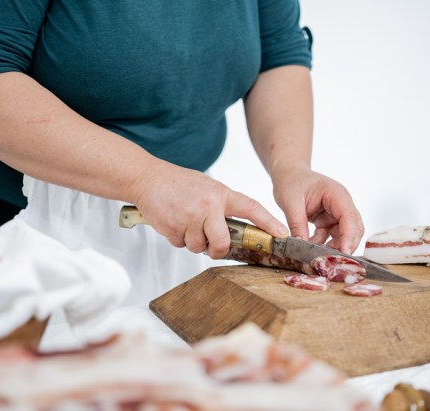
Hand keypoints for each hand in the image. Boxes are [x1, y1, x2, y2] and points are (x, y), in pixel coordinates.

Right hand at [128, 161, 288, 258]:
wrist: (147, 178)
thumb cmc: (177, 183)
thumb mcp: (207, 188)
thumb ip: (221, 206)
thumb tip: (234, 230)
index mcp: (220, 194)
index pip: (251, 209)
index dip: (269, 223)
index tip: (282, 234)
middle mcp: (208, 206)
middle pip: (223, 243)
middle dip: (218, 249)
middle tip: (212, 245)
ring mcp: (190, 218)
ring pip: (200, 247)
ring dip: (193, 242)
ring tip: (185, 222)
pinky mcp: (174, 228)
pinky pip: (182, 245)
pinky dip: (178, 238)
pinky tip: (174, 222)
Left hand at [271, 165, 363, 253]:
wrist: (287, 173)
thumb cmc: (290, 181)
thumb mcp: (290, 202)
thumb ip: (297, 224)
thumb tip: (301, 247)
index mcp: (337, 195)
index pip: (350, 217)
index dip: (348, 236)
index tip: (343, 253)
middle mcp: (341, 204)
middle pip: (353, 229)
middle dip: (344, 245)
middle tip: (331, 261)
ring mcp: (336, 213)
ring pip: (343, 235)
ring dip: (333, 247)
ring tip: (317, 256)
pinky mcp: (329, 220)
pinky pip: (331, 237)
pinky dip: (322, 244)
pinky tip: (308, 248)